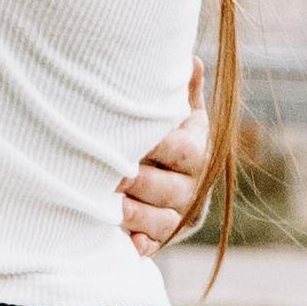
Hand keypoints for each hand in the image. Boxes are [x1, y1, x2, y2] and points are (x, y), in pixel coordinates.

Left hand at [118, 86, 217, 256]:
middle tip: (108, 175)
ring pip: (161, 220)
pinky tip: (129, 243)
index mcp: (198, 155)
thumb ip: (184, 93)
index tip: (126, 137)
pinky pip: (156, 246)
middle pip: (168, 188)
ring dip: (134, 214)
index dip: (156, 145)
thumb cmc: (170, 140)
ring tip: (108, 206)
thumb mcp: (181, 117)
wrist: (175, 181)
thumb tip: (189, 58)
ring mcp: (181, 217)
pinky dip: (143, 246)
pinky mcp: (165, 239)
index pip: (181, 150)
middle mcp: (194, 189)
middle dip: (137, 182)